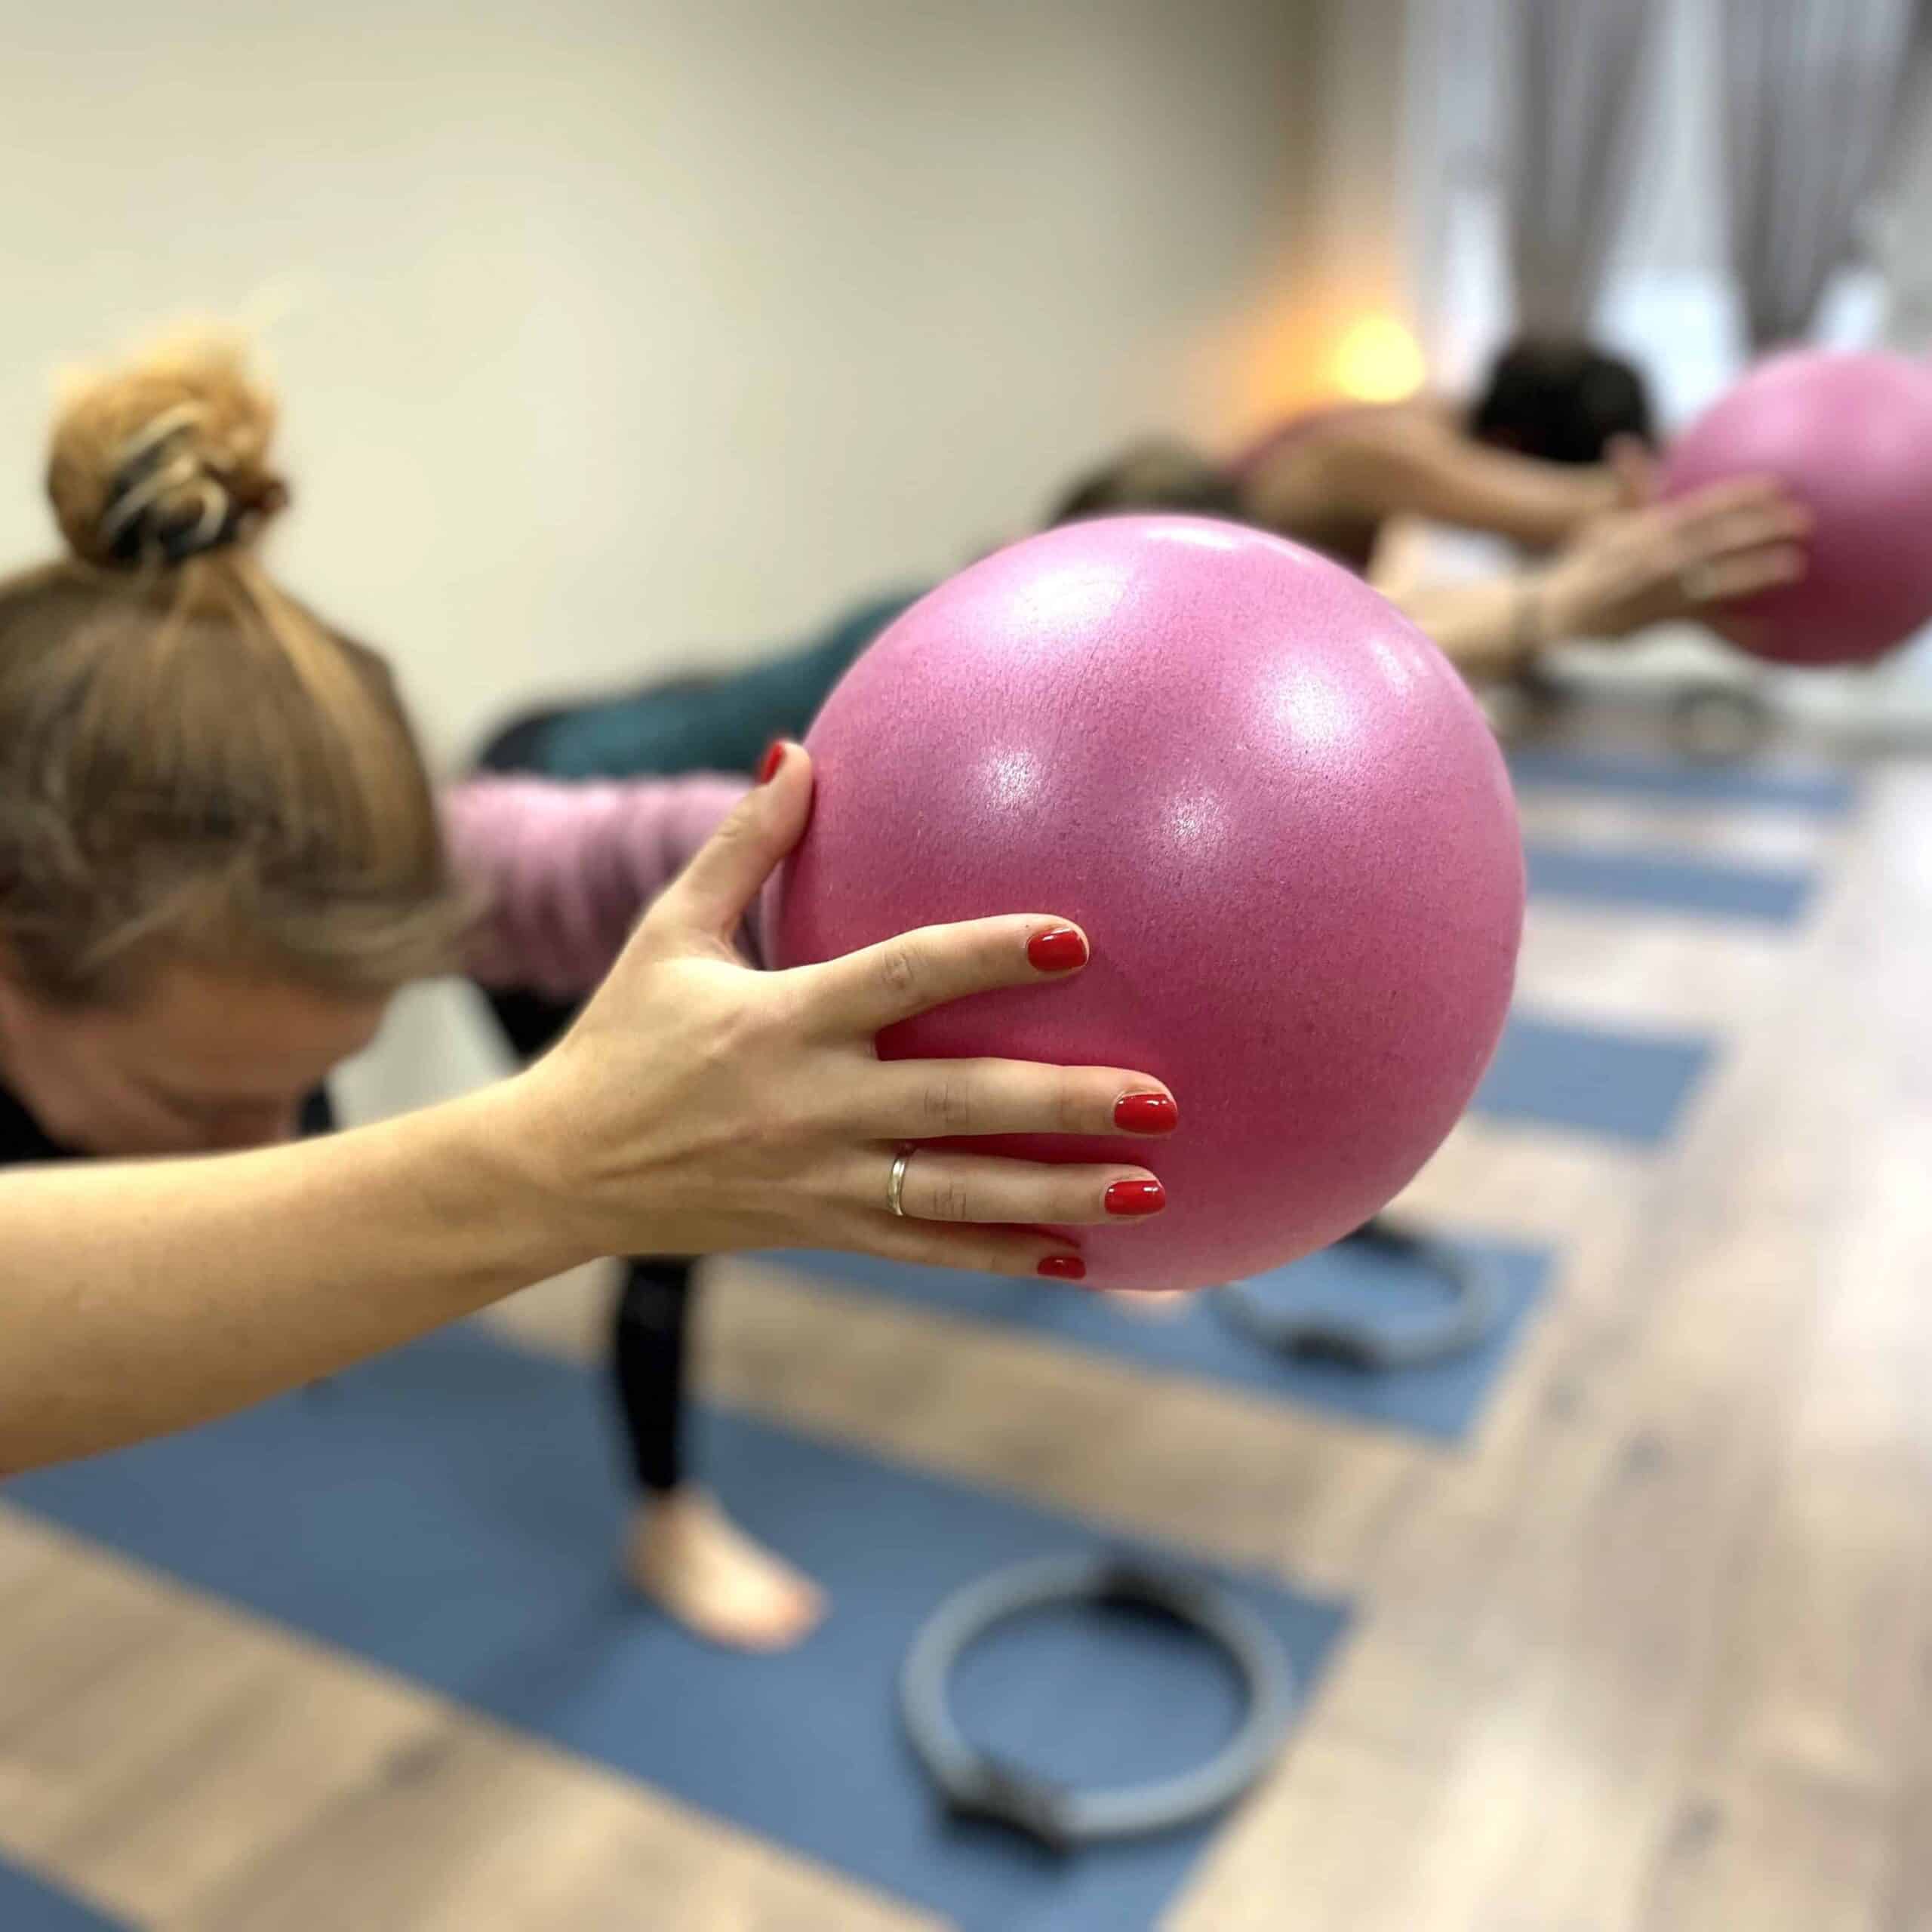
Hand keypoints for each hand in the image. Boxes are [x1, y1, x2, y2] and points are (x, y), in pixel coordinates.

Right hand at [508, 744, 1174, 1279]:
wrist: (560, 1171)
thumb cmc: (622, 1037)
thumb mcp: (668, 932)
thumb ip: (745, 845)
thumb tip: (799, 748)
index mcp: (781, 1019)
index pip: (904, 976)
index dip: (989, 956)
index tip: (1076, 938)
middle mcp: (810, 1103)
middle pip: (956, 1103)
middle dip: (1063, 1103)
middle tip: (1161, 1096)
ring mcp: (820, 1179)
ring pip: (957, 1194)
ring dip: (1058, 1194)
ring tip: (1152, 1191)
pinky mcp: (820, 1230)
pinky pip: (925, 1249)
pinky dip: (999, 1254)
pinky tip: (1078, 1257)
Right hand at [1534, 475, 1809, 642]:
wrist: (1553, 611)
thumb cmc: (1583, 565)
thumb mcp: (1605, 525)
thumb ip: (1630, 492)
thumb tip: (1626, 445)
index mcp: (1648, 531)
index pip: (1702, 508)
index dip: (1739, 496)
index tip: (1776, 486)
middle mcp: (1656, 559)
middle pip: (1717, 541)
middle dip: (1761, 529)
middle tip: (1804, 520)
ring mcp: (1659, 592)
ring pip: (1715, 580)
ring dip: (1756, 573)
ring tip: (1795, 567)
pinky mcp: (1659, 622)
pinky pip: (1705, 625)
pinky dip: (1737, 630)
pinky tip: (1772, 633)